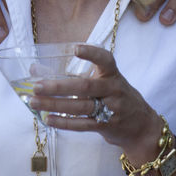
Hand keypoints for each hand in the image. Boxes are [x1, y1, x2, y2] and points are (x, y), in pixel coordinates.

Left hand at [28, 43, 162, 160]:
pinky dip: (64, 122)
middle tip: (37, 85)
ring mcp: (110, 109)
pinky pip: (82, 125)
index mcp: (112, 74)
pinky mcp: (106, 126)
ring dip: (55, 105)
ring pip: (80, 107)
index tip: (75, 49)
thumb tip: (35, 70)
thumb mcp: (105, 81)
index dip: (91, 54)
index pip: (105, 60)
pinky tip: (48, 118)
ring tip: (35, 102)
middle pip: (85, 87)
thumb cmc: (116, 96)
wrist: (141, 125)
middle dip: (59, 86)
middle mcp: (113, 90)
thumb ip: (75, 74)